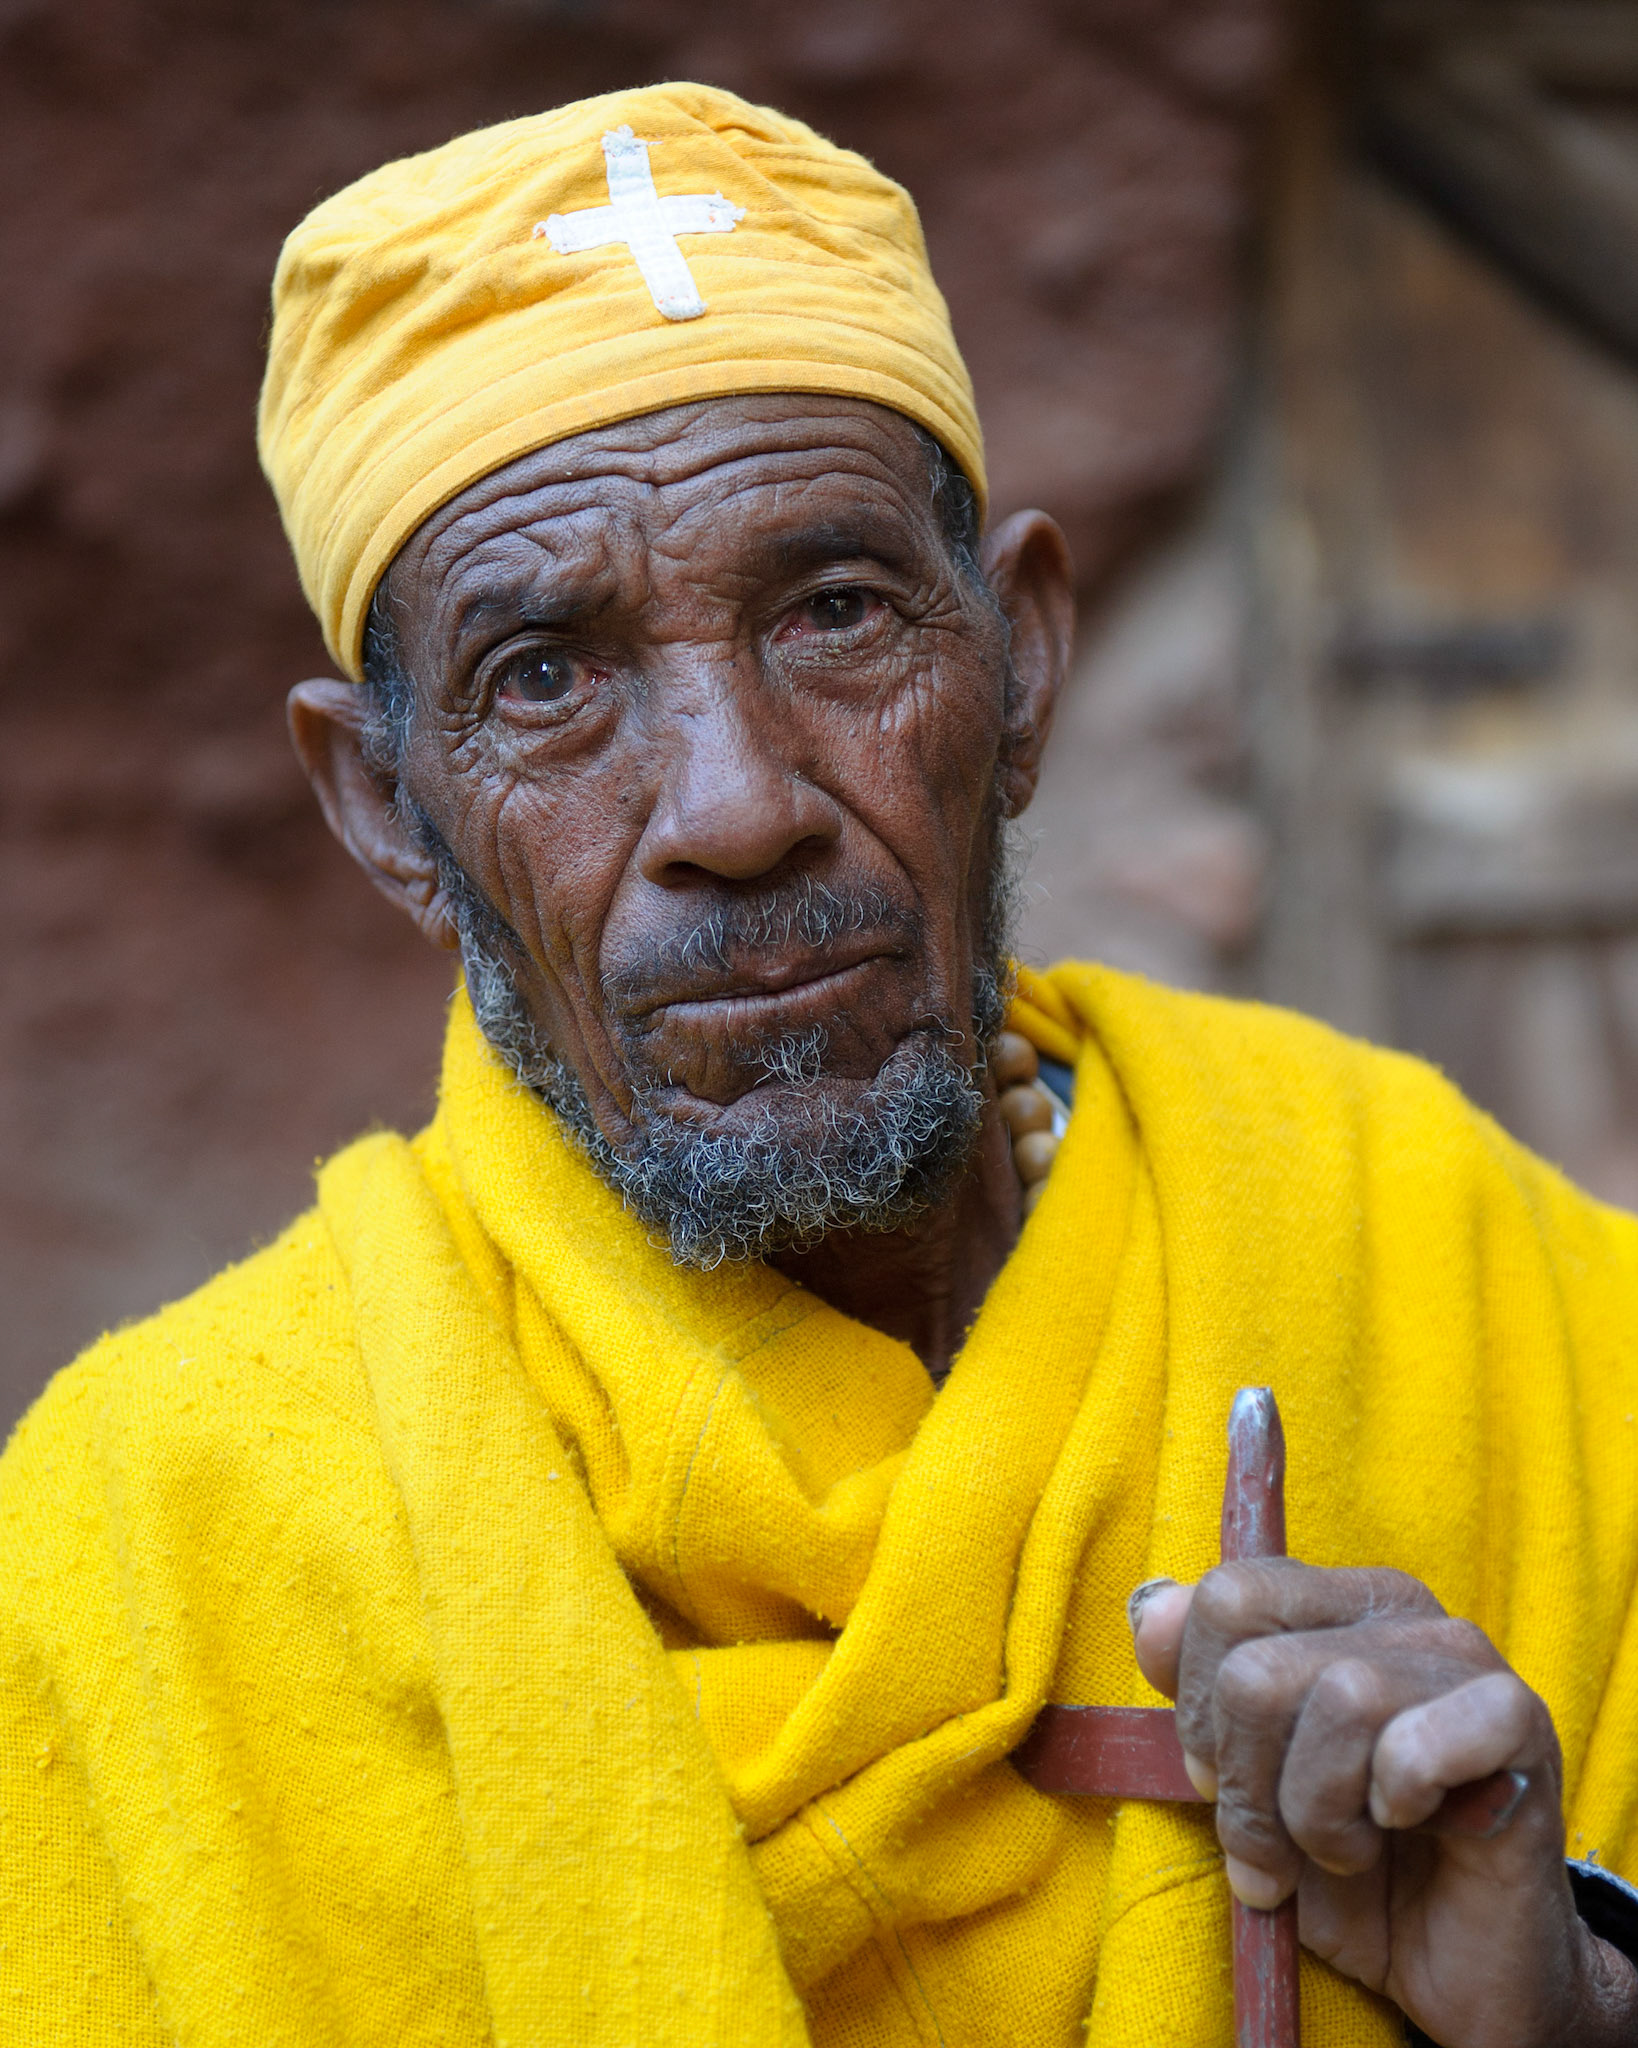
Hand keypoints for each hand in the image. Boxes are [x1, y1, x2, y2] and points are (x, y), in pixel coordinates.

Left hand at [1129, 1562, 1637, 2047]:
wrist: (1454, 1967)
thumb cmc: (1347, 1864)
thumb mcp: (1245, 1778)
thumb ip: (1194, 1689)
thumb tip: (1154, 1612)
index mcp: (1330, 1601)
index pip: (1224, 1600)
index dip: (1197, 1710)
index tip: (1223, 1779)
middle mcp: (1398, 1610)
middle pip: (1259, 1668)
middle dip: (1249, 1783)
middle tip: (1282, 1840)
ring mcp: (1464, 1659)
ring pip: (1339, 1701)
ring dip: (1319, 1815)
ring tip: (1349, 1848)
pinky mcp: (1521, 1723)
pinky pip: (1420, 1745)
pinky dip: (1394, 1806)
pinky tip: (1410, 1829)